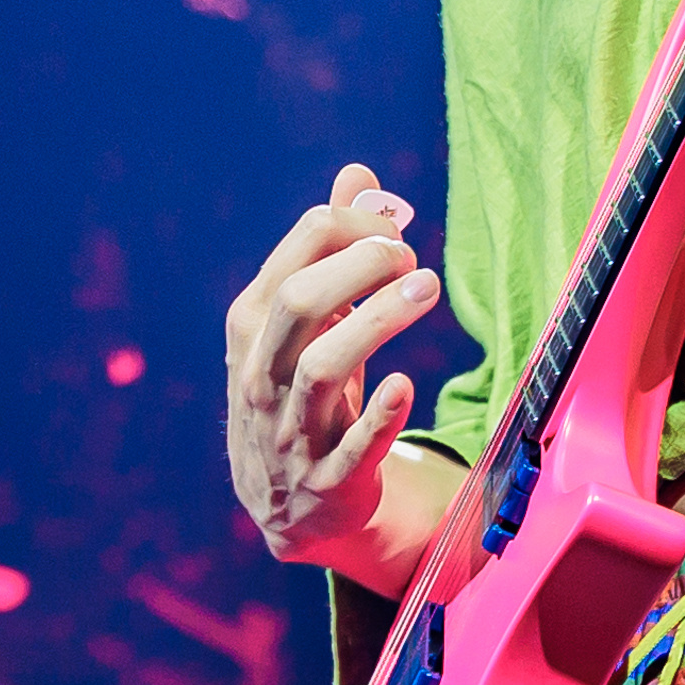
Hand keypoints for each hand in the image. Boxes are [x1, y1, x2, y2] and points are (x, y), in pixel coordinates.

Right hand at [224, 163, 442, 565]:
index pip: (299, 249)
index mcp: (255, 325)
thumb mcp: (306, 324)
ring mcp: (291, 430)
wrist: (289, 508)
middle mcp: (262, 374)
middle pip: (300, 302)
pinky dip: (378, 416)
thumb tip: (358, 176)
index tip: (395, 232)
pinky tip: (405, 385)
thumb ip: (329, 248)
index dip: (355, 227)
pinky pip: (352, 449)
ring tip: (429, 288)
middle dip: (361, 266)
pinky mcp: (329, 480)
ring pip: (321, 367)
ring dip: (379, 322)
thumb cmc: (303, 393)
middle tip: (411, 258)